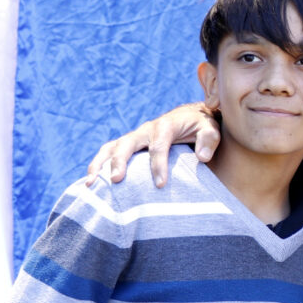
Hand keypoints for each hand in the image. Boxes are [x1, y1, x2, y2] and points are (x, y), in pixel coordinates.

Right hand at [85, 102, 219, 187]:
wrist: (192, 116)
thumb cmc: (202, 125)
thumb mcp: (211, 129)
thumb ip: (209, 140)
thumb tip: (202, 157)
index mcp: (165, 126)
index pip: (158, 145)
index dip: (158, 165)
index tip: (160, 185)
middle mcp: (146, 130)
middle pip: (127, 144)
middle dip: (120, 162)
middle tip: (117, 181)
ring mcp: (135, 137)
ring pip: (112, 148)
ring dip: (100, 164)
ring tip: (91, 184)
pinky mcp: (129, 145)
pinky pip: (109, 153)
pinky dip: (98, 166)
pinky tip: (91, 184)